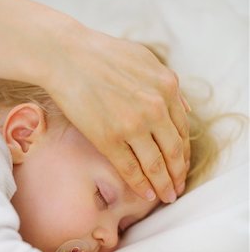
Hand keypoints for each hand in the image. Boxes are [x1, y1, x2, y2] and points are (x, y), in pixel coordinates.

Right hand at [42, 25, 190, 202]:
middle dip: (178, 175)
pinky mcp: (109, 138)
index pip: (183, 131)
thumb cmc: (103, 55)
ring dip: (163, 185)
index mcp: (167, 88)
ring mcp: (132, 125)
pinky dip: (141, 185)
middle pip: (173, 152)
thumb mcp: (146, 60)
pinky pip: (130, 169)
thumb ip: (168, 85)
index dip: (184, 154)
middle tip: (178, 189)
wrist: (66, 57)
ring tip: (167, 197)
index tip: (182, 167)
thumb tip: (186, 110)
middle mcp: (155, 108)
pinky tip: (146, 195)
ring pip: (155, 165)